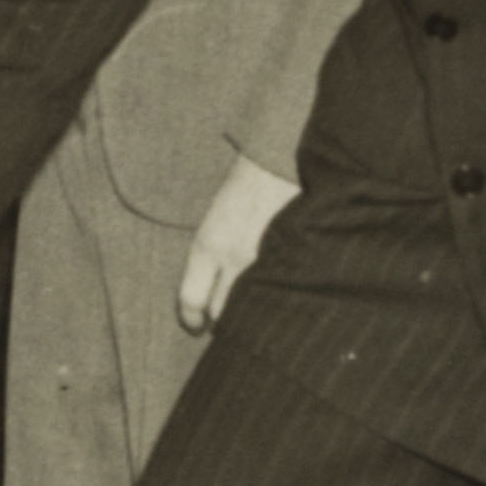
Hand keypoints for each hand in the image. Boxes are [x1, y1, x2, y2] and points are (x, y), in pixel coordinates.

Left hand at [176, 156, 297, 337]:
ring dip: (253, 315)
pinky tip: (284, 299)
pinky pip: (286, 294)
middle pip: (221, 313)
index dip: (191, 319)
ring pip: (255, 310)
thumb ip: (211, 257)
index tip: (195, 325)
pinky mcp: (295, 259)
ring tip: (257, 311)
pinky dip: (282, 301)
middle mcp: (234, 259)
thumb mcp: (215, 220)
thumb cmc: (245, 186)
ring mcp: (267, 261)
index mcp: (208, 246)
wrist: (282, 159)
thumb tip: (209, 294)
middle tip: (229, 319)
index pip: (191, 301)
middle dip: (223, 320)